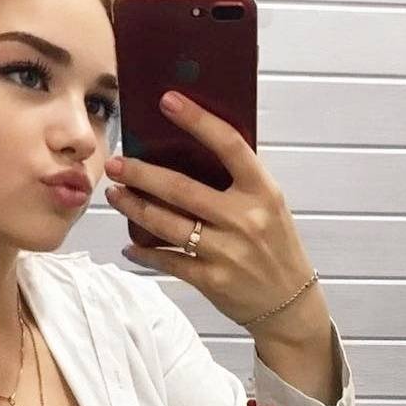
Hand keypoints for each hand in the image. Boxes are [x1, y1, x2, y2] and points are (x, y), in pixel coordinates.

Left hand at [103, 90, 316, 331]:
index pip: (229, 146)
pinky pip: (169, 261)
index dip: (198, 120)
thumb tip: (192, 153)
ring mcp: (227, 251)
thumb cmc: (277, 248)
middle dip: (142, 174)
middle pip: (182, 189)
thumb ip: (239, 183)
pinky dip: (145, 253)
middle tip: (115, 163)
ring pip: (168, 224)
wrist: (290, 304)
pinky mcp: (212, 279)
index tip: (168, 101)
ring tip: (116, 195)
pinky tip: (130, 245)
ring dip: (135, 209)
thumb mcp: (271, 207)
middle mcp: (245, 219)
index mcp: (262, 192)